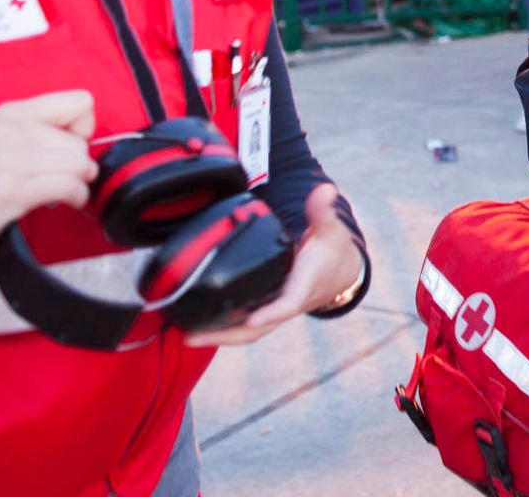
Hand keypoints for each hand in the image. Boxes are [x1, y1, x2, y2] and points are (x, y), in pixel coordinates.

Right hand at [0, 90, 97, 271]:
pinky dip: (76, 198)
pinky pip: (70, 187)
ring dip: (77, 184)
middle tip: (52, 179)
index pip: (81, 102)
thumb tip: (88, 140)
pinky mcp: (12, 190)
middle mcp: (12, 129)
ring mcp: (10, 159)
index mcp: (12, 112)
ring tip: (54, 191)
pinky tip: (59, 202)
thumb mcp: (3, 140)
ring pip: (80, 165)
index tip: (66, 147)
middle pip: (82, 143)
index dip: (83, 128)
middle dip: (77, 166)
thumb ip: (41, 131)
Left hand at [185, 183, 364, 346]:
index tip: (252, 319)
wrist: (340, 273)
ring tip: (188, 336)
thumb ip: (321, 211)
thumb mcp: (330, 230)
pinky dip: (224, 329)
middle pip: (259, 329)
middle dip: (227, 335)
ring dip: (220, 336)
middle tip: (194, 337)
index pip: (288, 304)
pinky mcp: (268, 310)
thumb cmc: (331, 251)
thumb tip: (325, 190)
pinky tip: (200, 326)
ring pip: (249, 332)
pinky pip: (245, 326)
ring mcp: (276, 311)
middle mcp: (289, 304)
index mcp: (304, 286)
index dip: (271, 312)